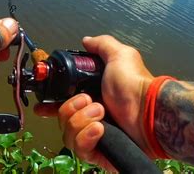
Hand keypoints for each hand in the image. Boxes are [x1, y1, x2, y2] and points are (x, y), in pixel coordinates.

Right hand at [34, 35, 154, 170]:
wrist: (150, 112)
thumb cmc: (135, 85)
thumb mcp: (119, 56)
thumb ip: (102, 45)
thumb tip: (87, 41)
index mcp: (91, 97)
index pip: (62, 104)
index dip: (51, 105)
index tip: (43, 106)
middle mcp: (90, 117)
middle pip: (61, 117)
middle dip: (71, 107)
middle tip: (90, 100)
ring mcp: (94, 136)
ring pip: (67, 133)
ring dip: (81, 120)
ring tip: (102, 113)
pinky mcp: (99, 153)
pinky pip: (80, 148)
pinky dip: (87, 137)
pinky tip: (101, 130)